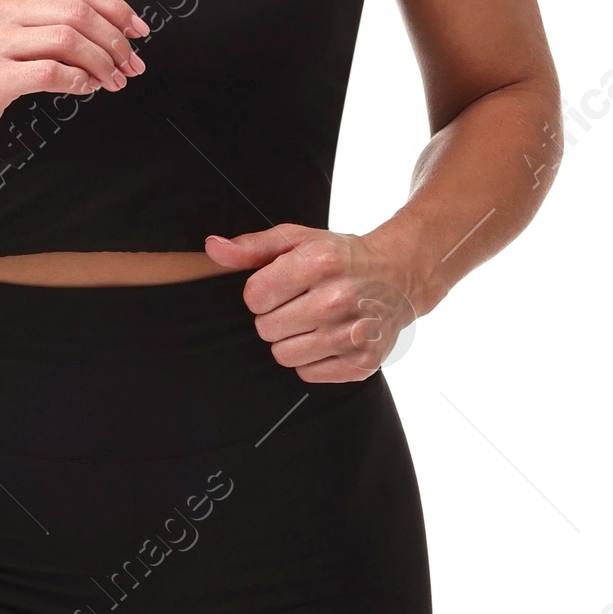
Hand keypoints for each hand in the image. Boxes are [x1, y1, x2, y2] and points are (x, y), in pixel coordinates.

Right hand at [0, 0, 147, 166]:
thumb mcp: (4, 18)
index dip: (115, 7)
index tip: (137, 30)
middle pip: (77, 12)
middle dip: (115, 40)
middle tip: (131, 63)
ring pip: (68, 41)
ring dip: (102, 64)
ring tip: (113, 80)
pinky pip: (50, 73)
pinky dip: (78, 82)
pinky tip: (85, 88)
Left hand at [204, 223, 414, 381]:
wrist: (399, 275)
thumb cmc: (341, 257)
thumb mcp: (298, 240)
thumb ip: (253, 247)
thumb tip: (213, 248)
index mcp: (319, 263)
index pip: (254, 297)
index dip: (263, 292)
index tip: (283, 286)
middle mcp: (337, 299)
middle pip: (266, 329)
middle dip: (276, 317)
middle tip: (301, 304)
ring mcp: (353, 334)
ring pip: (283, 355)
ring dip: (292, 340)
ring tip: (314, 321)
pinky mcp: (362, 363)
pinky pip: (307, 373)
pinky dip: (313, 359)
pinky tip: (330, 337)